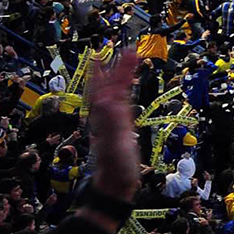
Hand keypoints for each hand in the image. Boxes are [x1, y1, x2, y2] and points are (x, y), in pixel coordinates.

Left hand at [85, 50, 140, 204]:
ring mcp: (112, 120)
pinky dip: (124, 90)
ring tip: (126, 60)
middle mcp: (106, 115)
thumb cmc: (117, 167)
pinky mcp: (119, 127)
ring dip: (120, 75)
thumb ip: (111, 122)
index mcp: (106, 116)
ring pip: (115, 92)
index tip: (126, 51)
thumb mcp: (115, 144)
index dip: (118, 69)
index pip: (111, 86)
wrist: (115, 185)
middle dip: (118, 67)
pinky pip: (121, 102)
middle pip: (111, 86)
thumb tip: (106, 98)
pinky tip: (126, 88)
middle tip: (127, 48)